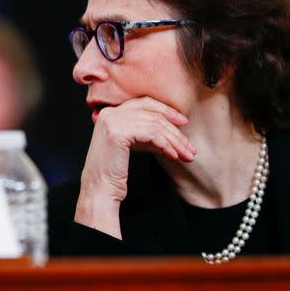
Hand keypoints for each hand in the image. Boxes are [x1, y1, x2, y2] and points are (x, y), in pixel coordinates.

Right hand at [74, 97, 195, 238]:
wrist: (99, 188)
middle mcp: (109, 113)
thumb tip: (171, 127)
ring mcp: (112, 121)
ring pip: (154, 124)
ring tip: (186, 154)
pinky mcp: (118, 132)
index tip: (183, 122)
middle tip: (190, 145)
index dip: (166, 110)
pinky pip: (151, 134)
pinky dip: (166, 144)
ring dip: (175, 140)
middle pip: (152, 113)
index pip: (144, 103)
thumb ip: (143, 131)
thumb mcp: (129, 144)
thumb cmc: (113, 171)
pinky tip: (173, 155)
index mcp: (110, 112)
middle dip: (174, 128)